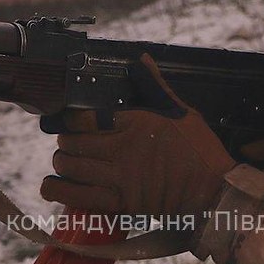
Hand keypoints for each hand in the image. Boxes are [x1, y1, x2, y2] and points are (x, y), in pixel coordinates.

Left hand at [40, 54, 236, 217]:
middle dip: (65, 141)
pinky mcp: (121, 203)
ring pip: (72, 168)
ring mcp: (119, 178)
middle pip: (74, 143)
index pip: (86, 118)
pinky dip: (59, 191)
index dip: (71, 119)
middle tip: (68, 141)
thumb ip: (155, 87)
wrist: (212, 189)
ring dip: (62, 163)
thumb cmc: (199, 148)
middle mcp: (122, 149)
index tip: (70, 120)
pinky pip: (79, 197)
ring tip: (64, 161)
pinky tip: (51, 186)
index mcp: (135, 123)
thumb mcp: (180, 111)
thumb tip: (142, 60)